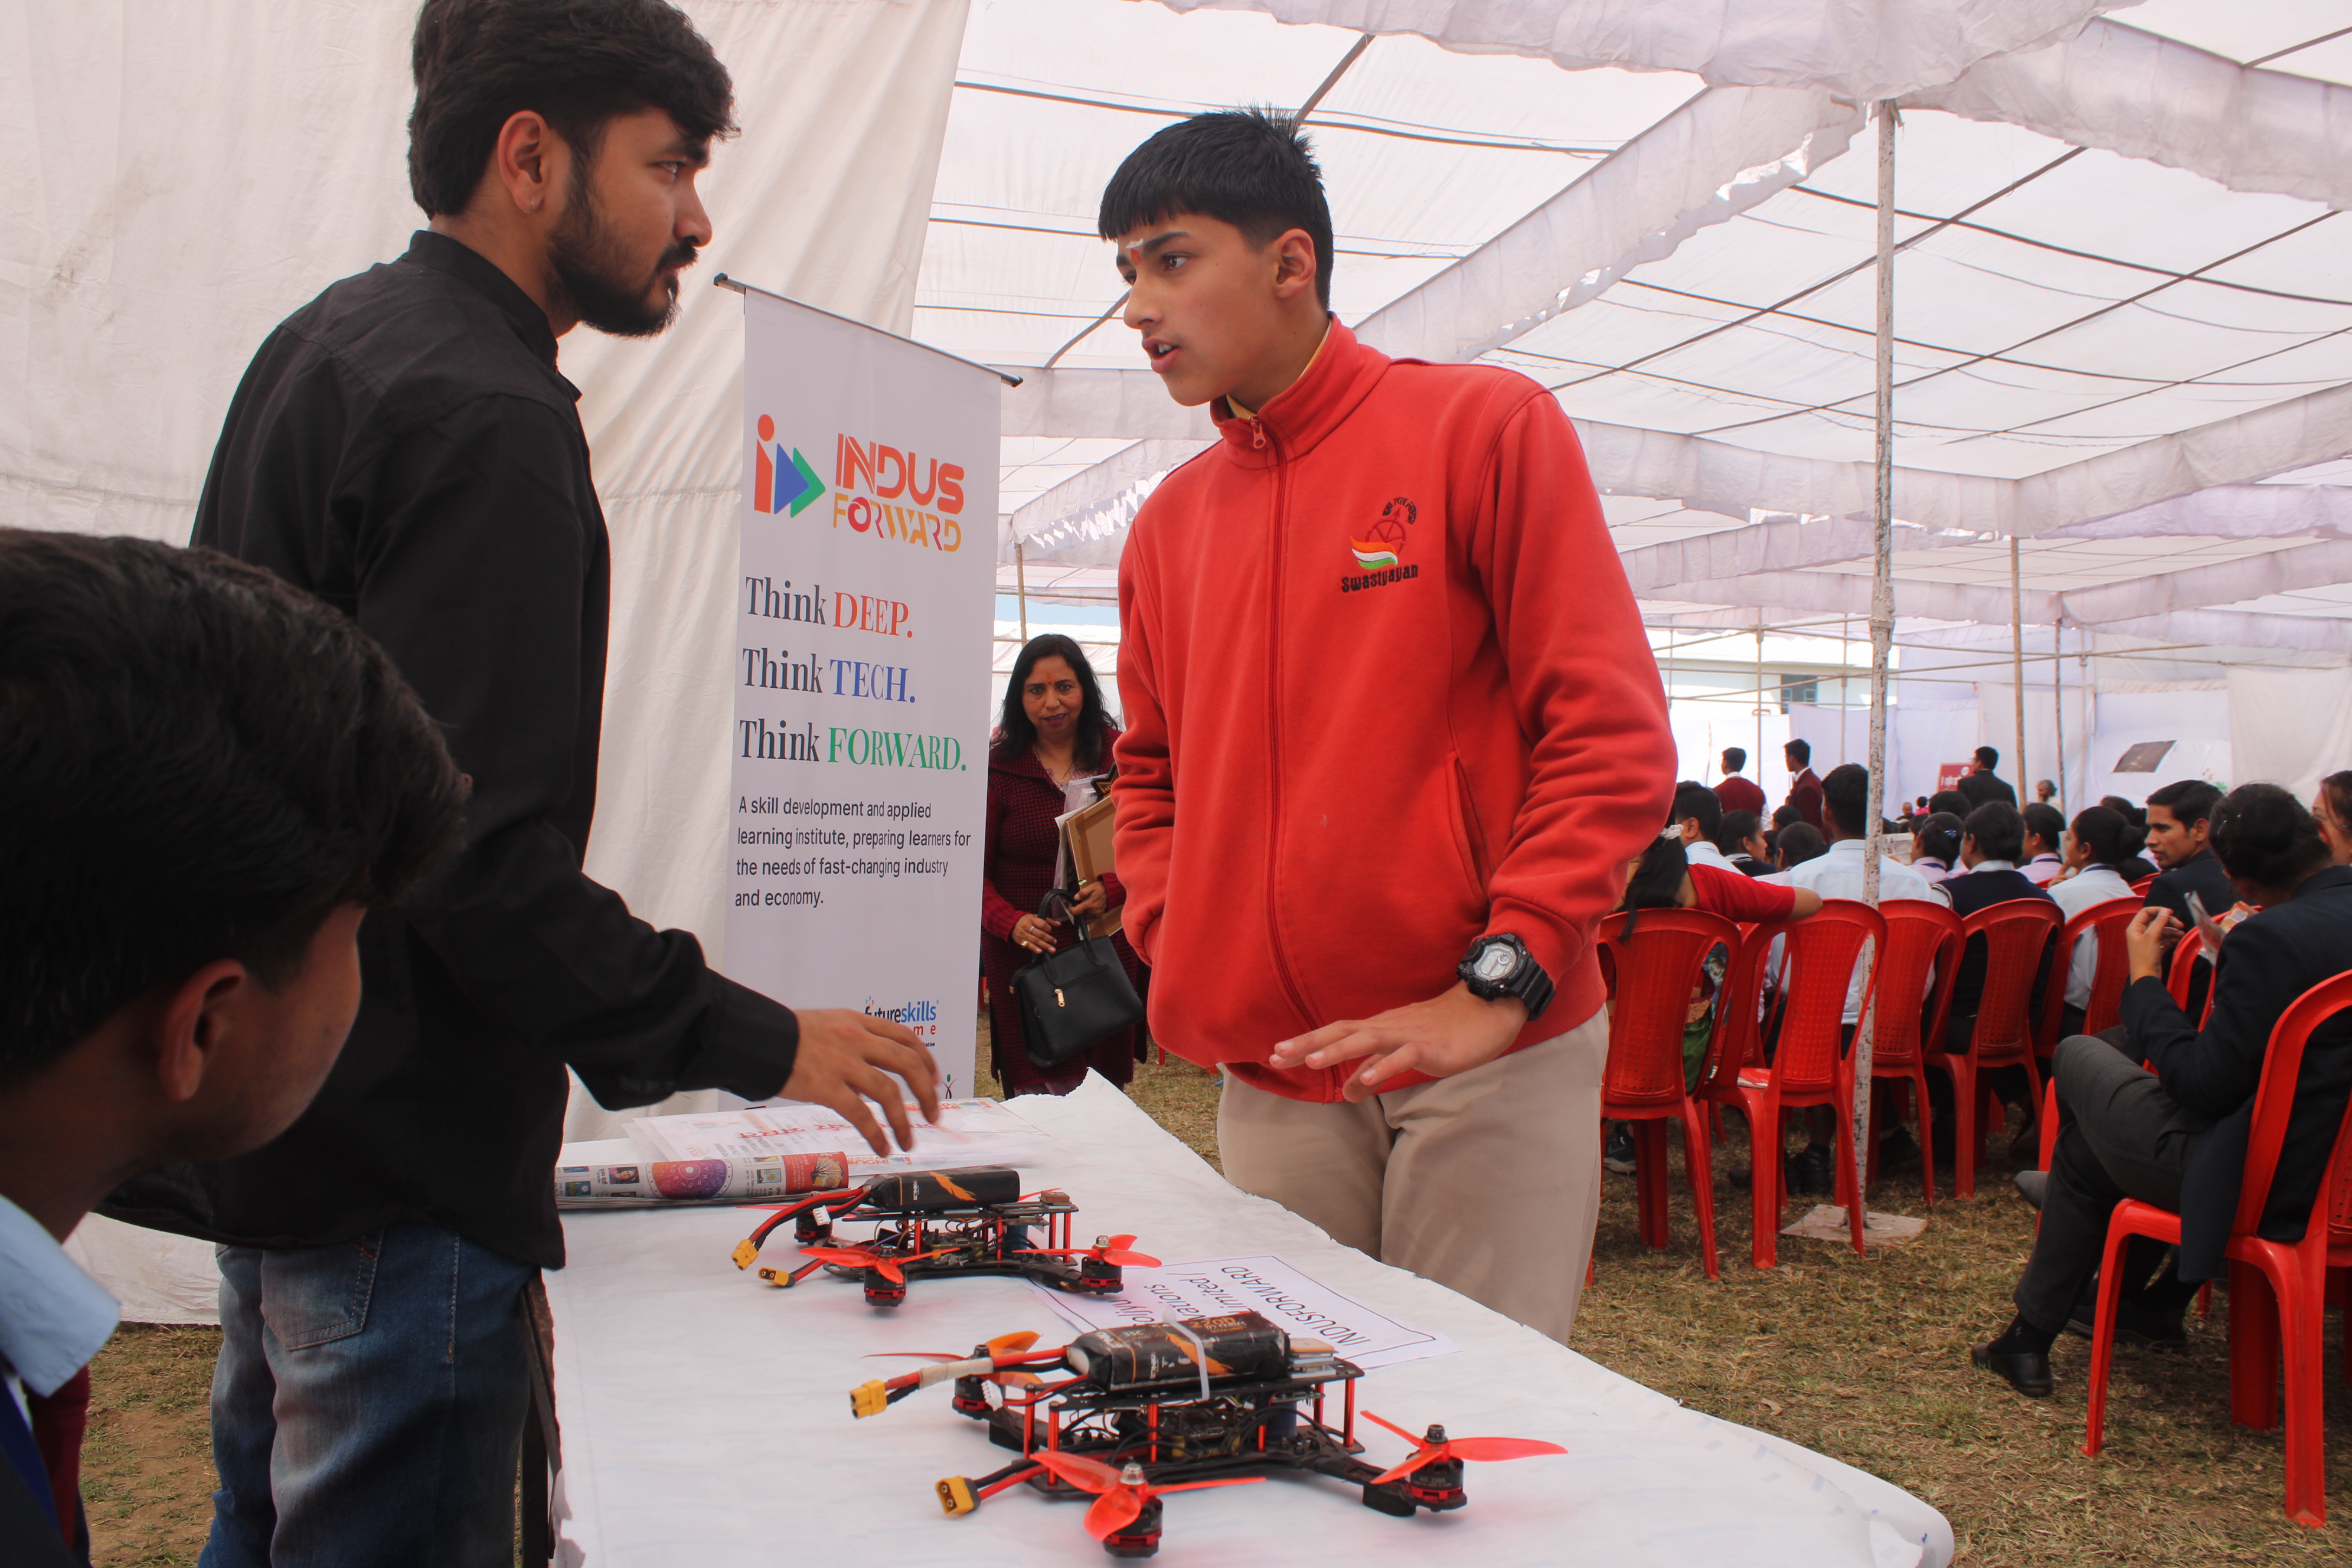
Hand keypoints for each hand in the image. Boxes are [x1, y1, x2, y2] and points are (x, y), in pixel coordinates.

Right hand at [779, 1009, 942, 1156]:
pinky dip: (876, 1134)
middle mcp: (855, 1039)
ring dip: (904, 1121)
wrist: (754, 1036)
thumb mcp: (824, 1024)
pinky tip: (882, 1147)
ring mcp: (843, 1063)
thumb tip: (865, 1066)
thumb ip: (849, 1040)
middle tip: (932, 1113)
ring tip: (908, 1141)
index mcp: (856, 1022)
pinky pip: (861, 1114)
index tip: (934, 1077)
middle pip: (907, 1063)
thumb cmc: (781, 1034)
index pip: (904, 1036)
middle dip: (926, 1092)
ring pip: (889, 1093)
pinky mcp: (827, 1086)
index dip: (926, 1059)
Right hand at [1011, 914, 1057, 953]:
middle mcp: (1027, 926)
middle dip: (1048, 939)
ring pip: (1035, 940)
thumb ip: (1048, 920)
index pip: (1042, 924)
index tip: (1050, 931)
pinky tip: (1040, 951)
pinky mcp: (1020, 940)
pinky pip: (1028, 945)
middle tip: (1054, 942)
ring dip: (1044, 945)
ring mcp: (1023, 934)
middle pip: (1040, 934)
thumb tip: (1059, 924)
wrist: (1011, 923)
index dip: (1048, 929)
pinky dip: (1034, 949)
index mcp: (1031, 919)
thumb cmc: (1026, 920)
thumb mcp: (1035, 917)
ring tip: (1051, 949)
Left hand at [1068, 879, 1108, 917]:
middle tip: (1074, 905)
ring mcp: (1095, 915)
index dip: (1070, 909)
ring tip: (1080, 908)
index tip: (1070, 904)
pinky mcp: (1098, 916)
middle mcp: (1092, 912)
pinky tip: (1085, 911)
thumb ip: (1083, 893)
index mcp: (1089, 905)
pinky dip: (1085, 918)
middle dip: (1075, 911)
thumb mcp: (1091, 887)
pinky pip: (1089, 921)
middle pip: (1079, 916)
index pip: (1075, 912)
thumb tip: (1075, 898)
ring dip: (1080, 915)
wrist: (1112, 892)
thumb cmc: (1100, 888)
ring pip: (1084, 919)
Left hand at [1267, 982, 1526, 1102]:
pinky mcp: (1431, 1047)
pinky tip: (1367, 1080)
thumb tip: (1346, 1092)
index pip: (1337, 1032)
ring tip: (1311, 1063)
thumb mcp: (1403, 1053)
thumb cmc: (1445, 1031)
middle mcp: (1388, 1027)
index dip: (1307, 1041)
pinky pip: (1403, 1056)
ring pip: (1367, 1039)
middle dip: (1308, 1043)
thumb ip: (1374, 1071)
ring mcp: (1409, 1035)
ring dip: (1338, 1050)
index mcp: (1380, 1028)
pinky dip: (1383, 1067)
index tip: (1277, 1053)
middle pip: (1342, 1031)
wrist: (1488, 1010)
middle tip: (1277, 1054)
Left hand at [2125, 907, 2177, 982]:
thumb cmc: (2146, 955)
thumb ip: (2159, 922)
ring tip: (2181, 934)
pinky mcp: (2154, 949)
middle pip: (2155, 921)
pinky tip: (2178, 941)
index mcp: (2135, 928)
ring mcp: (2147, 941)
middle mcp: (2140, 933)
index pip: (2145, 912)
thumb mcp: (2152, 936)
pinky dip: (2171, 939)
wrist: (2146, 976)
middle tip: (2181, 925)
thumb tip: (2165, 911)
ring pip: (2161, 931)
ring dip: (2172, 931)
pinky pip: (2164, 940)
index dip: (2158, 910)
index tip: (2171, 912)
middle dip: (2168, 922)